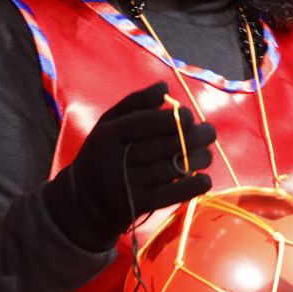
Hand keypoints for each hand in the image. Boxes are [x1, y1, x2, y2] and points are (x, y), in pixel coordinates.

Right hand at [42, 82, 216, 250]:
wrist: (82, 204)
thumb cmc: (103, 155)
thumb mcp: (109, 125)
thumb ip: (135, 103)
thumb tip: (164, 86)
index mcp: (108, 136)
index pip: (142, 123)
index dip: (170, 118)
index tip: (190, 115)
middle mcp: (115, 160)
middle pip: (162, 146)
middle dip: (194, 138)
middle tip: (210, 132)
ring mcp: (126, 185)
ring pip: (170, 169)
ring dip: (197, 160)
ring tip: (207, 154)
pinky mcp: (137, 205)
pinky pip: (170, 195)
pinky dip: (192, 187)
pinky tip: (204, 180)